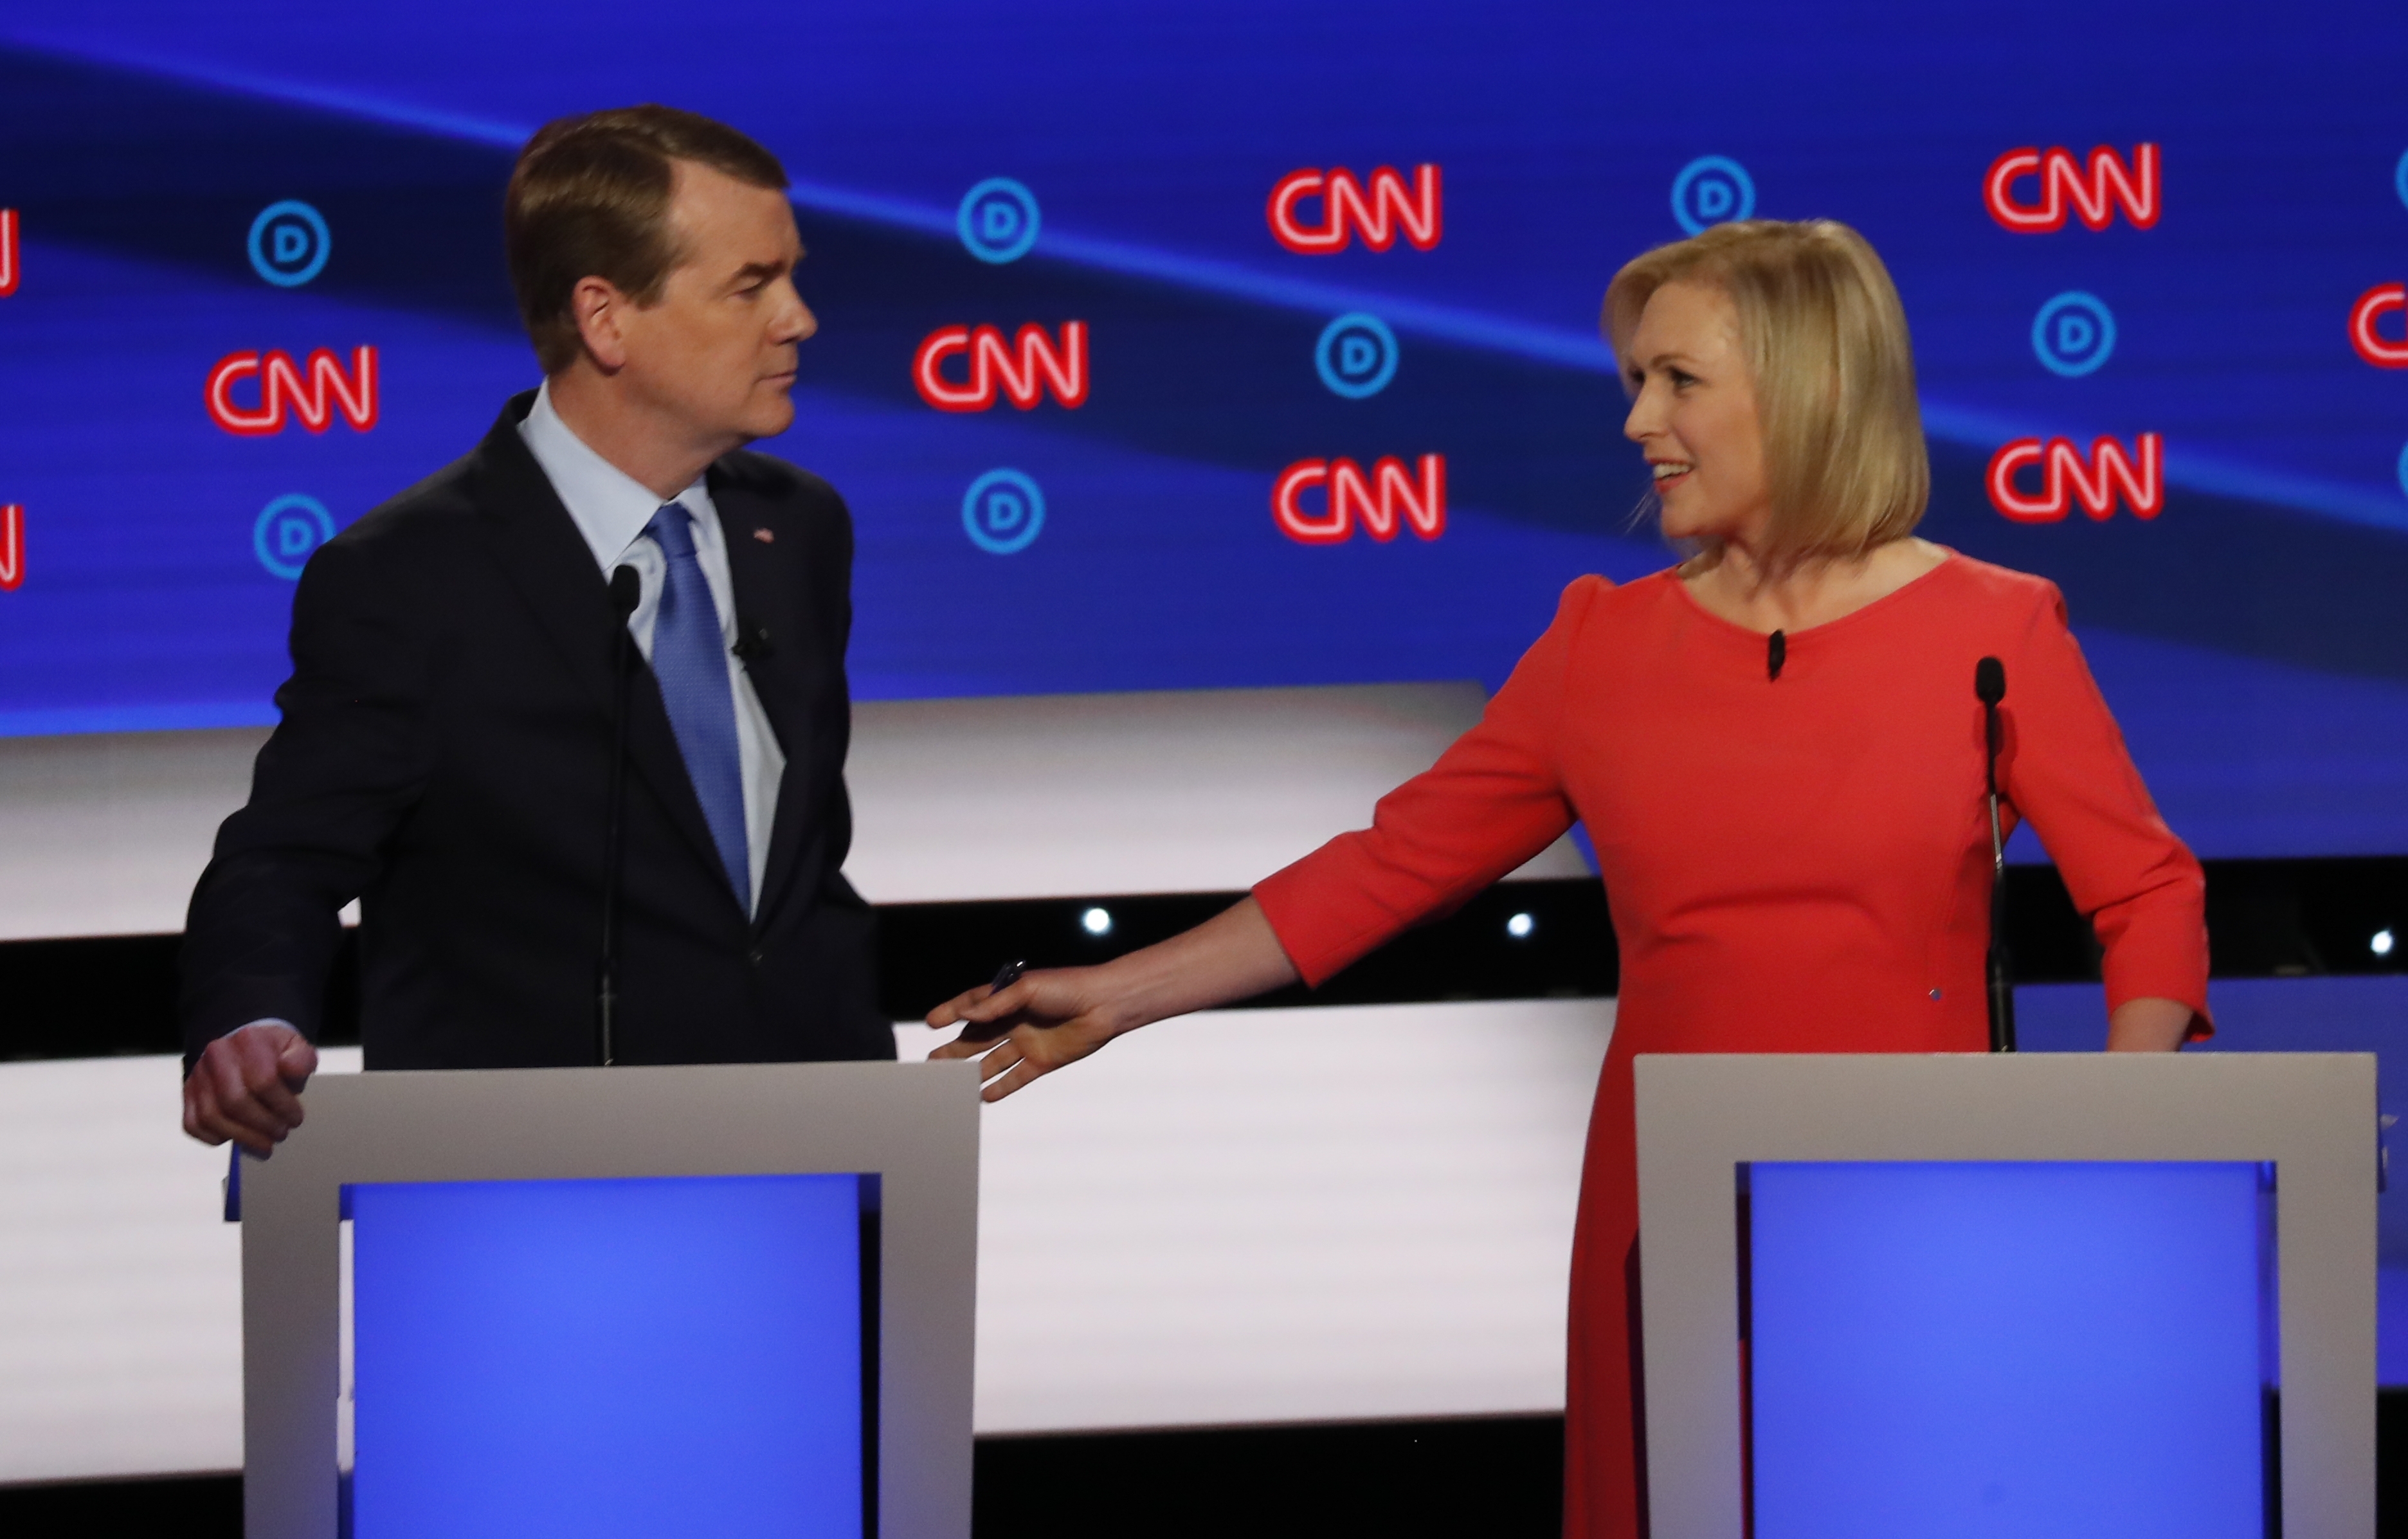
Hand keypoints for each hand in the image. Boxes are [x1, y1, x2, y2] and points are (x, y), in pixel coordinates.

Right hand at [183, 1021, 318, 1156]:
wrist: (245, 1047)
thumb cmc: (274, 1054)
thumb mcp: (296, 1048)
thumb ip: (301, 1059)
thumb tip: (290, 1068)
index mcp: (248, 1040)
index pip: (264, 1080)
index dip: (283, 1106)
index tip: (295, 1118)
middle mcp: (216, 1055)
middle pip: (235, 1101)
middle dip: (263, 1125)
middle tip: (281, 1133)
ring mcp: (198, 1075)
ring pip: (212, 1116)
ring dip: (243, 1137)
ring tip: (265, 1143)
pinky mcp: (187, 1093)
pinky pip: (194, 1124)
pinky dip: (216, 1137)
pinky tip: (239, 1138)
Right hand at [928, 968, 1127, 1101]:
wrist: (1105, 1005)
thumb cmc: (1067, 988)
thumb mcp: (1028, 989)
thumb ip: (996, 1004)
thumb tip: (965, 1015)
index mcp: (1008, 998)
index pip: (973, 1006)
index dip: (952, 1013)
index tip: (932, 1023)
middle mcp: (1014, 1021)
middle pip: (977, 1038)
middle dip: (954, 1049)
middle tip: (931, 1062)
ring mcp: (1027, 1042)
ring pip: (992, 1060)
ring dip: (972, 1071)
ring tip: (950, 1083)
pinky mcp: (1042, 1061)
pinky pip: (1015, 1077)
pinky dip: (1000, 1087)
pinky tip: (983, 1095)